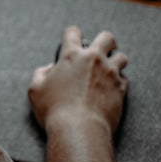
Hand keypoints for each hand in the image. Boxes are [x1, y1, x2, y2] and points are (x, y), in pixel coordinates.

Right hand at [28, 26, 127, 161]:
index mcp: (71, 56)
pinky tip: (112, 87)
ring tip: (110, 68)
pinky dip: (119, 81)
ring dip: (115, 60)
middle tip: (102, 47)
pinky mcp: (121, 89)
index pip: (73, 32)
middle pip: (106, 38)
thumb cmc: (54, 110)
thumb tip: (50, 69)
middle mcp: (93, 60)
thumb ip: (41, 73)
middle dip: (105, 41)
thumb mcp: (35, 89)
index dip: (72, 33)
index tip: (73, 37)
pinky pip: (125, 79)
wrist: (79, 129)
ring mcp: (110, 74)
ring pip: (121, 57)